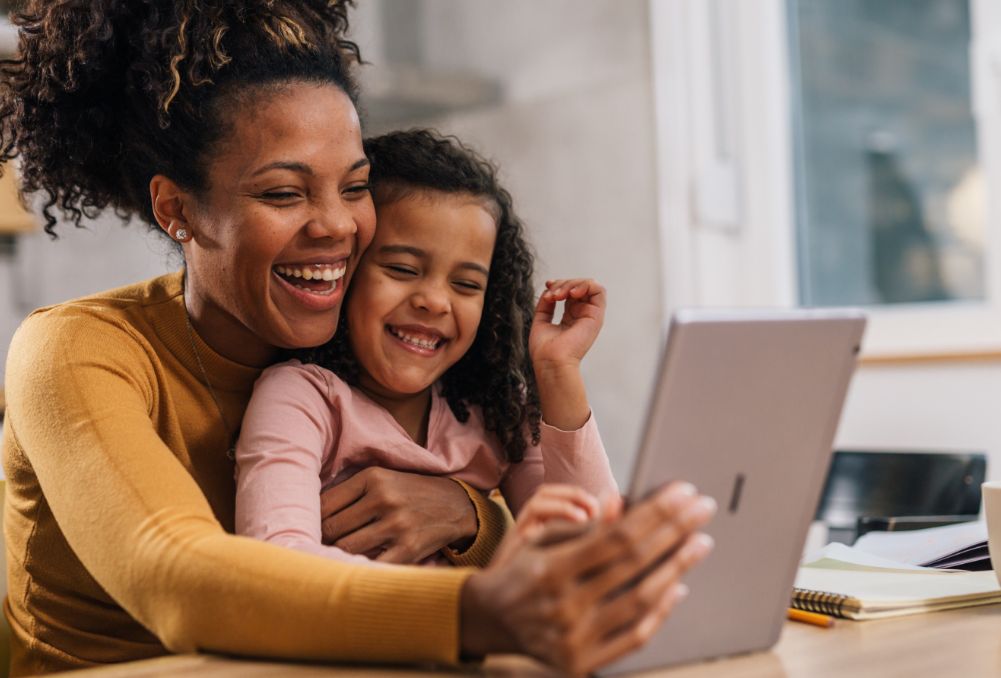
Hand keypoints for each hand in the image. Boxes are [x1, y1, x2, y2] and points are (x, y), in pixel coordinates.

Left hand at [319, 467, 476, 562]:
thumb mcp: (382, 479)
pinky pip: (371, 565)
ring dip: (336, 557)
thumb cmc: (409, 493)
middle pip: (332, 528)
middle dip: (321, 541)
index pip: (324, 504)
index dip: (311, 522)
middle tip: (317, 549)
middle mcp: (383, 498)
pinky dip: (359, 569)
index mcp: (372, 477)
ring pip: (346, 548)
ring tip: (332, 560)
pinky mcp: (408, 548)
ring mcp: (396, 524)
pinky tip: (356, 569)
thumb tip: (308, 516)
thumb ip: (349, 493)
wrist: (455, 505)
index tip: (309, 531)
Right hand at [460, 482, 715, 675]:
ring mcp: (575, 639)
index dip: (656, 513)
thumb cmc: (521, 572)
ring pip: (642, 599)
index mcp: (551, 570)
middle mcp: (563, 607)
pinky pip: (635, 635)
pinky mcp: (583, 663)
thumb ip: (585, 526)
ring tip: (699, 543)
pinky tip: (678, 585)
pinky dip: (661, 609)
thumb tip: (623, 501)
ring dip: (677, 567)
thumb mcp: (541, 539)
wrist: (489, 621)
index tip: (683, 493)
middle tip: (702, 508)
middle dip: (676, 531)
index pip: (618, 537)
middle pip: (635, 563)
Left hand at [530, 278, 605, 369]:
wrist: (550, 361)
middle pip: (578, 286)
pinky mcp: (596, 316)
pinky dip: (585, 285)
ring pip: (588, 285)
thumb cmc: (544, 349)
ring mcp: (590, 315)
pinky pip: (599, 290)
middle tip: (552, 295)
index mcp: (571, 317)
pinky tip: (572, 293)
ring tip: (559, 295)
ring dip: (571, 284)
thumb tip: (549, 289)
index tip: (548, 286)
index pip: (570, 292)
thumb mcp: (541, 320)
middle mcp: (582, 315)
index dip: (559, 284)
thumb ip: (546, 303)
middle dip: (562, 284)